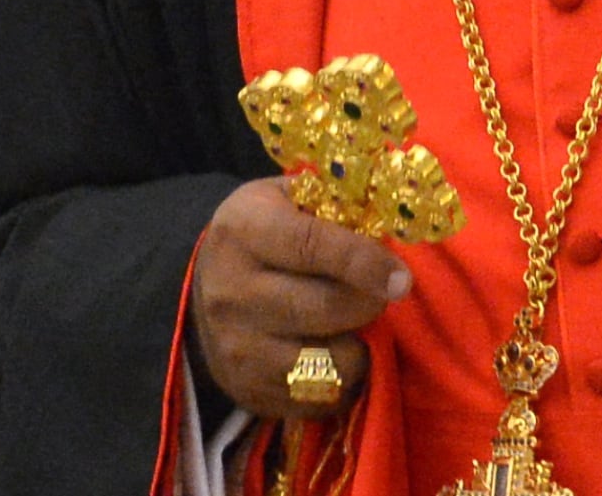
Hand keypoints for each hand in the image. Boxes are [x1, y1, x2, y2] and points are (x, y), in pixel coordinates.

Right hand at [193, 178, 412, 418]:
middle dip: (368, 304)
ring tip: (355, 329)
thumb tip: (391, 222)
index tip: (401, 277)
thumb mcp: (283, 199)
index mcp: (244, 231)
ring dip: (358, 349)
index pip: (310, 246)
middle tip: (380, 297)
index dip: (363, 261)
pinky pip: (317, 402)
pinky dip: (342, 384)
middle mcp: (233, 292)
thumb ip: (332, 204)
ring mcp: (238, 348)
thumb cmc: (259, 234)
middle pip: (324, 308)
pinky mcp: (248, 390)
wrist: (199, 290)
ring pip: (327, 364)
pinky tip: (337, 355)